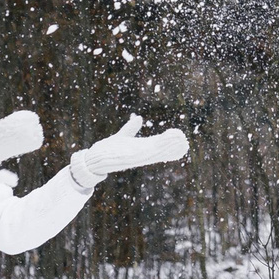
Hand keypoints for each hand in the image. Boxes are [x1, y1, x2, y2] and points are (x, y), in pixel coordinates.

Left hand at [68, 114, 191, 188]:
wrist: (92, 160)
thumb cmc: (106, 151)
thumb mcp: (120, 138)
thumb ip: (130, 129)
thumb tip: (139, 118)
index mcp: (138, 150)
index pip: (157, 146)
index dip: (168, 142)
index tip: (181, 138)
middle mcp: (138, 155)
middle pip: (159, 150)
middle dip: (171, 146)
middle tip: (185, 142)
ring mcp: (134, 157)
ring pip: (154, 152)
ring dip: (166, 147)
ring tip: (177, 141)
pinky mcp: (127, 158)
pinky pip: (143, 153)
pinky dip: (151, 149)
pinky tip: (160, 144)